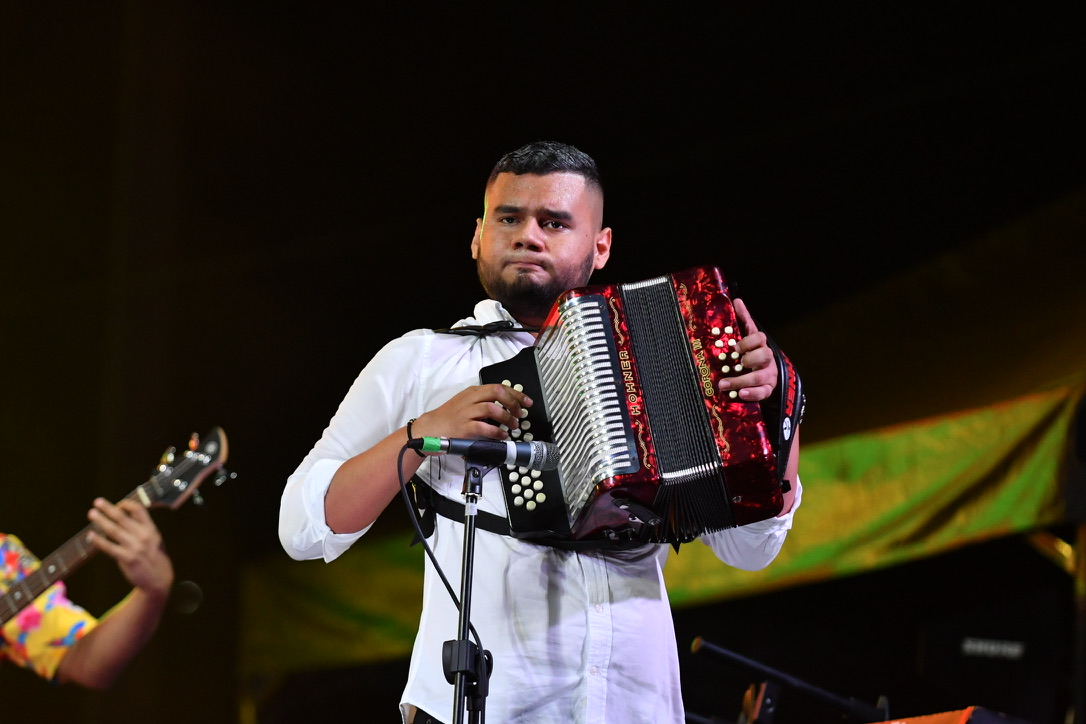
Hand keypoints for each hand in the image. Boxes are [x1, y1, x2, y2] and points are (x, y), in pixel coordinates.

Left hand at [87, 498, 173, 597]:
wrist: (159, 580)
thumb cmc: (155, 559)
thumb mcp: (155, 541)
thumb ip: (143, 529)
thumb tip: (126, 517)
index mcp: (151, 529)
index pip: (139, 510)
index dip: (127, 504)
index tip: (118, 504)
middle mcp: (144, 536)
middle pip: (123, 517)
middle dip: (109, 508)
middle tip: (97, 501)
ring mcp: (135, 547)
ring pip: (114, 530)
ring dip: (101, 520)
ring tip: (91, 513)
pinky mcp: (128, 559)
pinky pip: (110, 548)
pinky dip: (99, 541)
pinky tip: (91, 536)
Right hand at [412, 383, 531, 443]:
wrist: (430, 429)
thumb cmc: (450, 418)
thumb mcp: (466, 403)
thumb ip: (484, 402)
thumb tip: (506, 407)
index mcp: (472, 392)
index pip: (498, 387)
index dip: (516, 394)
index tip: (527, 402)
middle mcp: (470, 399)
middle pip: (496, 392)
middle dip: (513, 402)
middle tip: (520, 414)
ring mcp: (466, 412)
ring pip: (492, 408)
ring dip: (507, 417)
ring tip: (513, 426)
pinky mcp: (463, 427)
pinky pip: (484, 427)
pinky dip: (497, 432)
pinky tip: (502, 436)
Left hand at [717, 298, 777, 401]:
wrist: (765, 374)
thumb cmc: (751, 353)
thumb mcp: (746, 337)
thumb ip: (742, 320)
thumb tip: (736, 300)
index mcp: (759, 345)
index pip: (760, 338)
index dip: (749, 341)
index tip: (735, 347)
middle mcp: (766, 359)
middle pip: (764, 355)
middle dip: (749, 359)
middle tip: (736, 362)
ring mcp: (768, 375)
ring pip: (760, 377)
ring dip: (741, 381)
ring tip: (723, 384)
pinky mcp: (767, 389)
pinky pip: (763, 392)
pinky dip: (752, 394)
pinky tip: (741, 394)